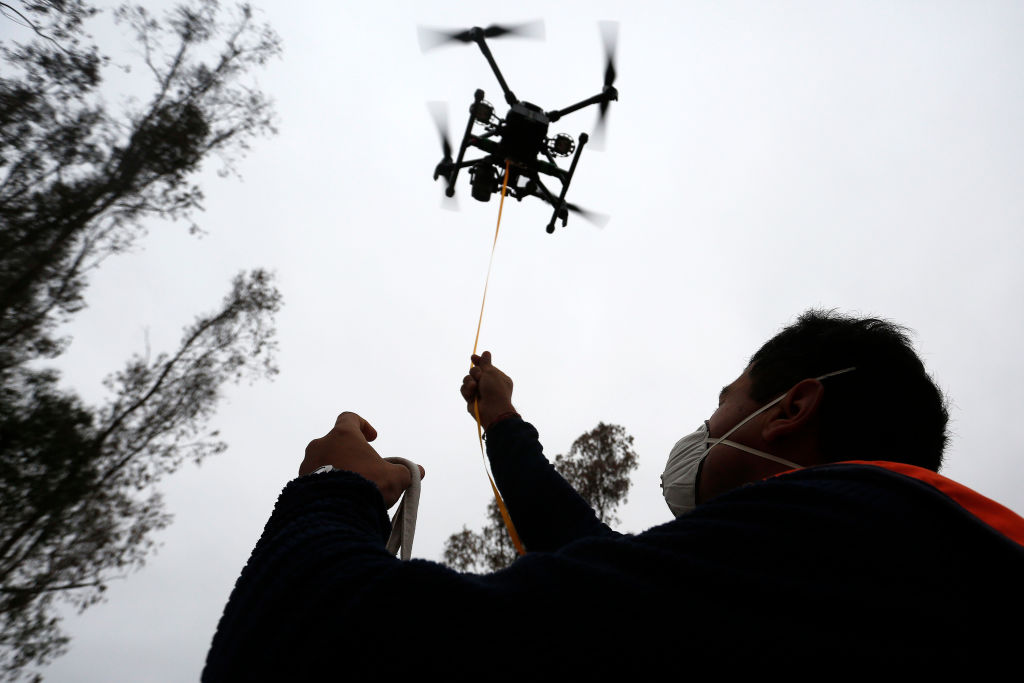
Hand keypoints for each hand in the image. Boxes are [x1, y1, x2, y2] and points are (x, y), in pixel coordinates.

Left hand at [299, 412, 424, 507]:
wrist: (333, 512)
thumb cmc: (365, 485)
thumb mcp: (394, 478)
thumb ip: (406, 472)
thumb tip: (418, 471)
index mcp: (342, 435)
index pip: (349, 418)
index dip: (363, 426)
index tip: (372, 439)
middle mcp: (320, 445)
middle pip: (336, 443)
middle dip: (350, 454)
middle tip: (364, 470)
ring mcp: (307, 464)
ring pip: (324, 462)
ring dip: (337, 470)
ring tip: (351, 489)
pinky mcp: (299, 484)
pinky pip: (314, 480)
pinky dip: (326, 486)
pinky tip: (338, 500)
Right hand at [460, 351, 515, 428]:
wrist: (492, 410)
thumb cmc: (495, 390)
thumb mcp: (491, 372)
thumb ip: (485, 363)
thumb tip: (486, 352)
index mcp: (498, 378)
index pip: (486, 367)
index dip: (479, 361)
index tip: (473, 357)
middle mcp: (488, 385)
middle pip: (475, 372)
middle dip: (475, 372)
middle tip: (479, 376)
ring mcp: (479, 392)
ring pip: (467, 380)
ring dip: (469, 381)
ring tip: (474, 386)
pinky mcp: (471, 398)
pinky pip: (464, 389)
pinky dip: (467, 390)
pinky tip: (471, 393)